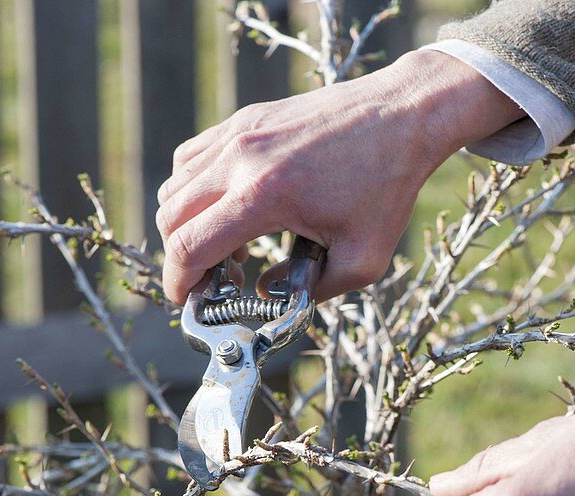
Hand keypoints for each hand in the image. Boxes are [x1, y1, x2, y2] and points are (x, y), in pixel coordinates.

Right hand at [157, 51, 521, 303]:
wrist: (404, 115)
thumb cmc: (387, 188)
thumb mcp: (362, 262)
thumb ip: (309, 291)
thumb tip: (264, 293)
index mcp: (265, 195)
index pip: (189, 245)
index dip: (178, 282)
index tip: (185, 301)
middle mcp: (241, 159)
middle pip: (170, 216)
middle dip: (181, 257)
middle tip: (213, 279)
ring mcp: (239, 133)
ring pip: (176, 185)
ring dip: (187, 223)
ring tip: (229, 246)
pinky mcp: (246, 119)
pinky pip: (193, 158)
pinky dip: (195, 190)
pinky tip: (231, 208)